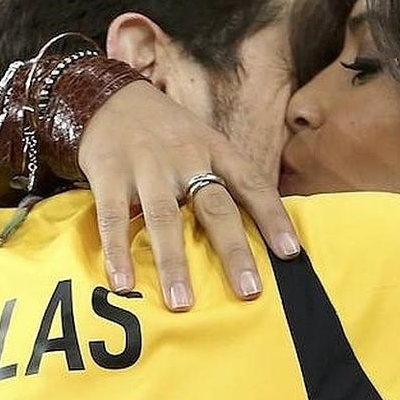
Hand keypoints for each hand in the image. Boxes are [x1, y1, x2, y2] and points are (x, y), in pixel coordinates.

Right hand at [77, 80, 300, 309]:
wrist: (108, 96)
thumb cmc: (168, 132)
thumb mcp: (204, 143)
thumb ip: (225, 181)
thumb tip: (260, 234)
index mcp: (216, 150)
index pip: (252, 185)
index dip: (273, 218)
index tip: (290, 253)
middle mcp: (186, 156)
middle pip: (215, 207)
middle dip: (234, 251)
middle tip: (249, 290)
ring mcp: (146, 165)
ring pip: (164, 218)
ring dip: (173, 263)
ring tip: (181, 303)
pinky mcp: (109, 173)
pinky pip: (114, 217)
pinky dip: (117, 252)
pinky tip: (123, 283)